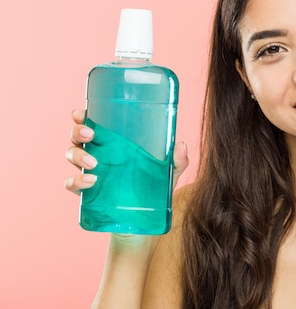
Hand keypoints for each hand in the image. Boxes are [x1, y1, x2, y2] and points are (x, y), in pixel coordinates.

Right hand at [64, 109, 188, 194]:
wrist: (142, 225)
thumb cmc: (153, 191)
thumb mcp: (168, 174)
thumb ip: (177, 161)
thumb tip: (180, 145)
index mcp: (113, 145)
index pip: (94, 125)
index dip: (83, 117)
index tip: (80, 113)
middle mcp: (98, 155)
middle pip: (78, 136)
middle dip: (78, 131)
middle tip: (90, 134)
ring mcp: (90, 174)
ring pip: (72, 155)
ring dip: (78, 154)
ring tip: (94, 163)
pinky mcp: (88, 194)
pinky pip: (72, 184)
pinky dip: (76, 180)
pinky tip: (91, 181)